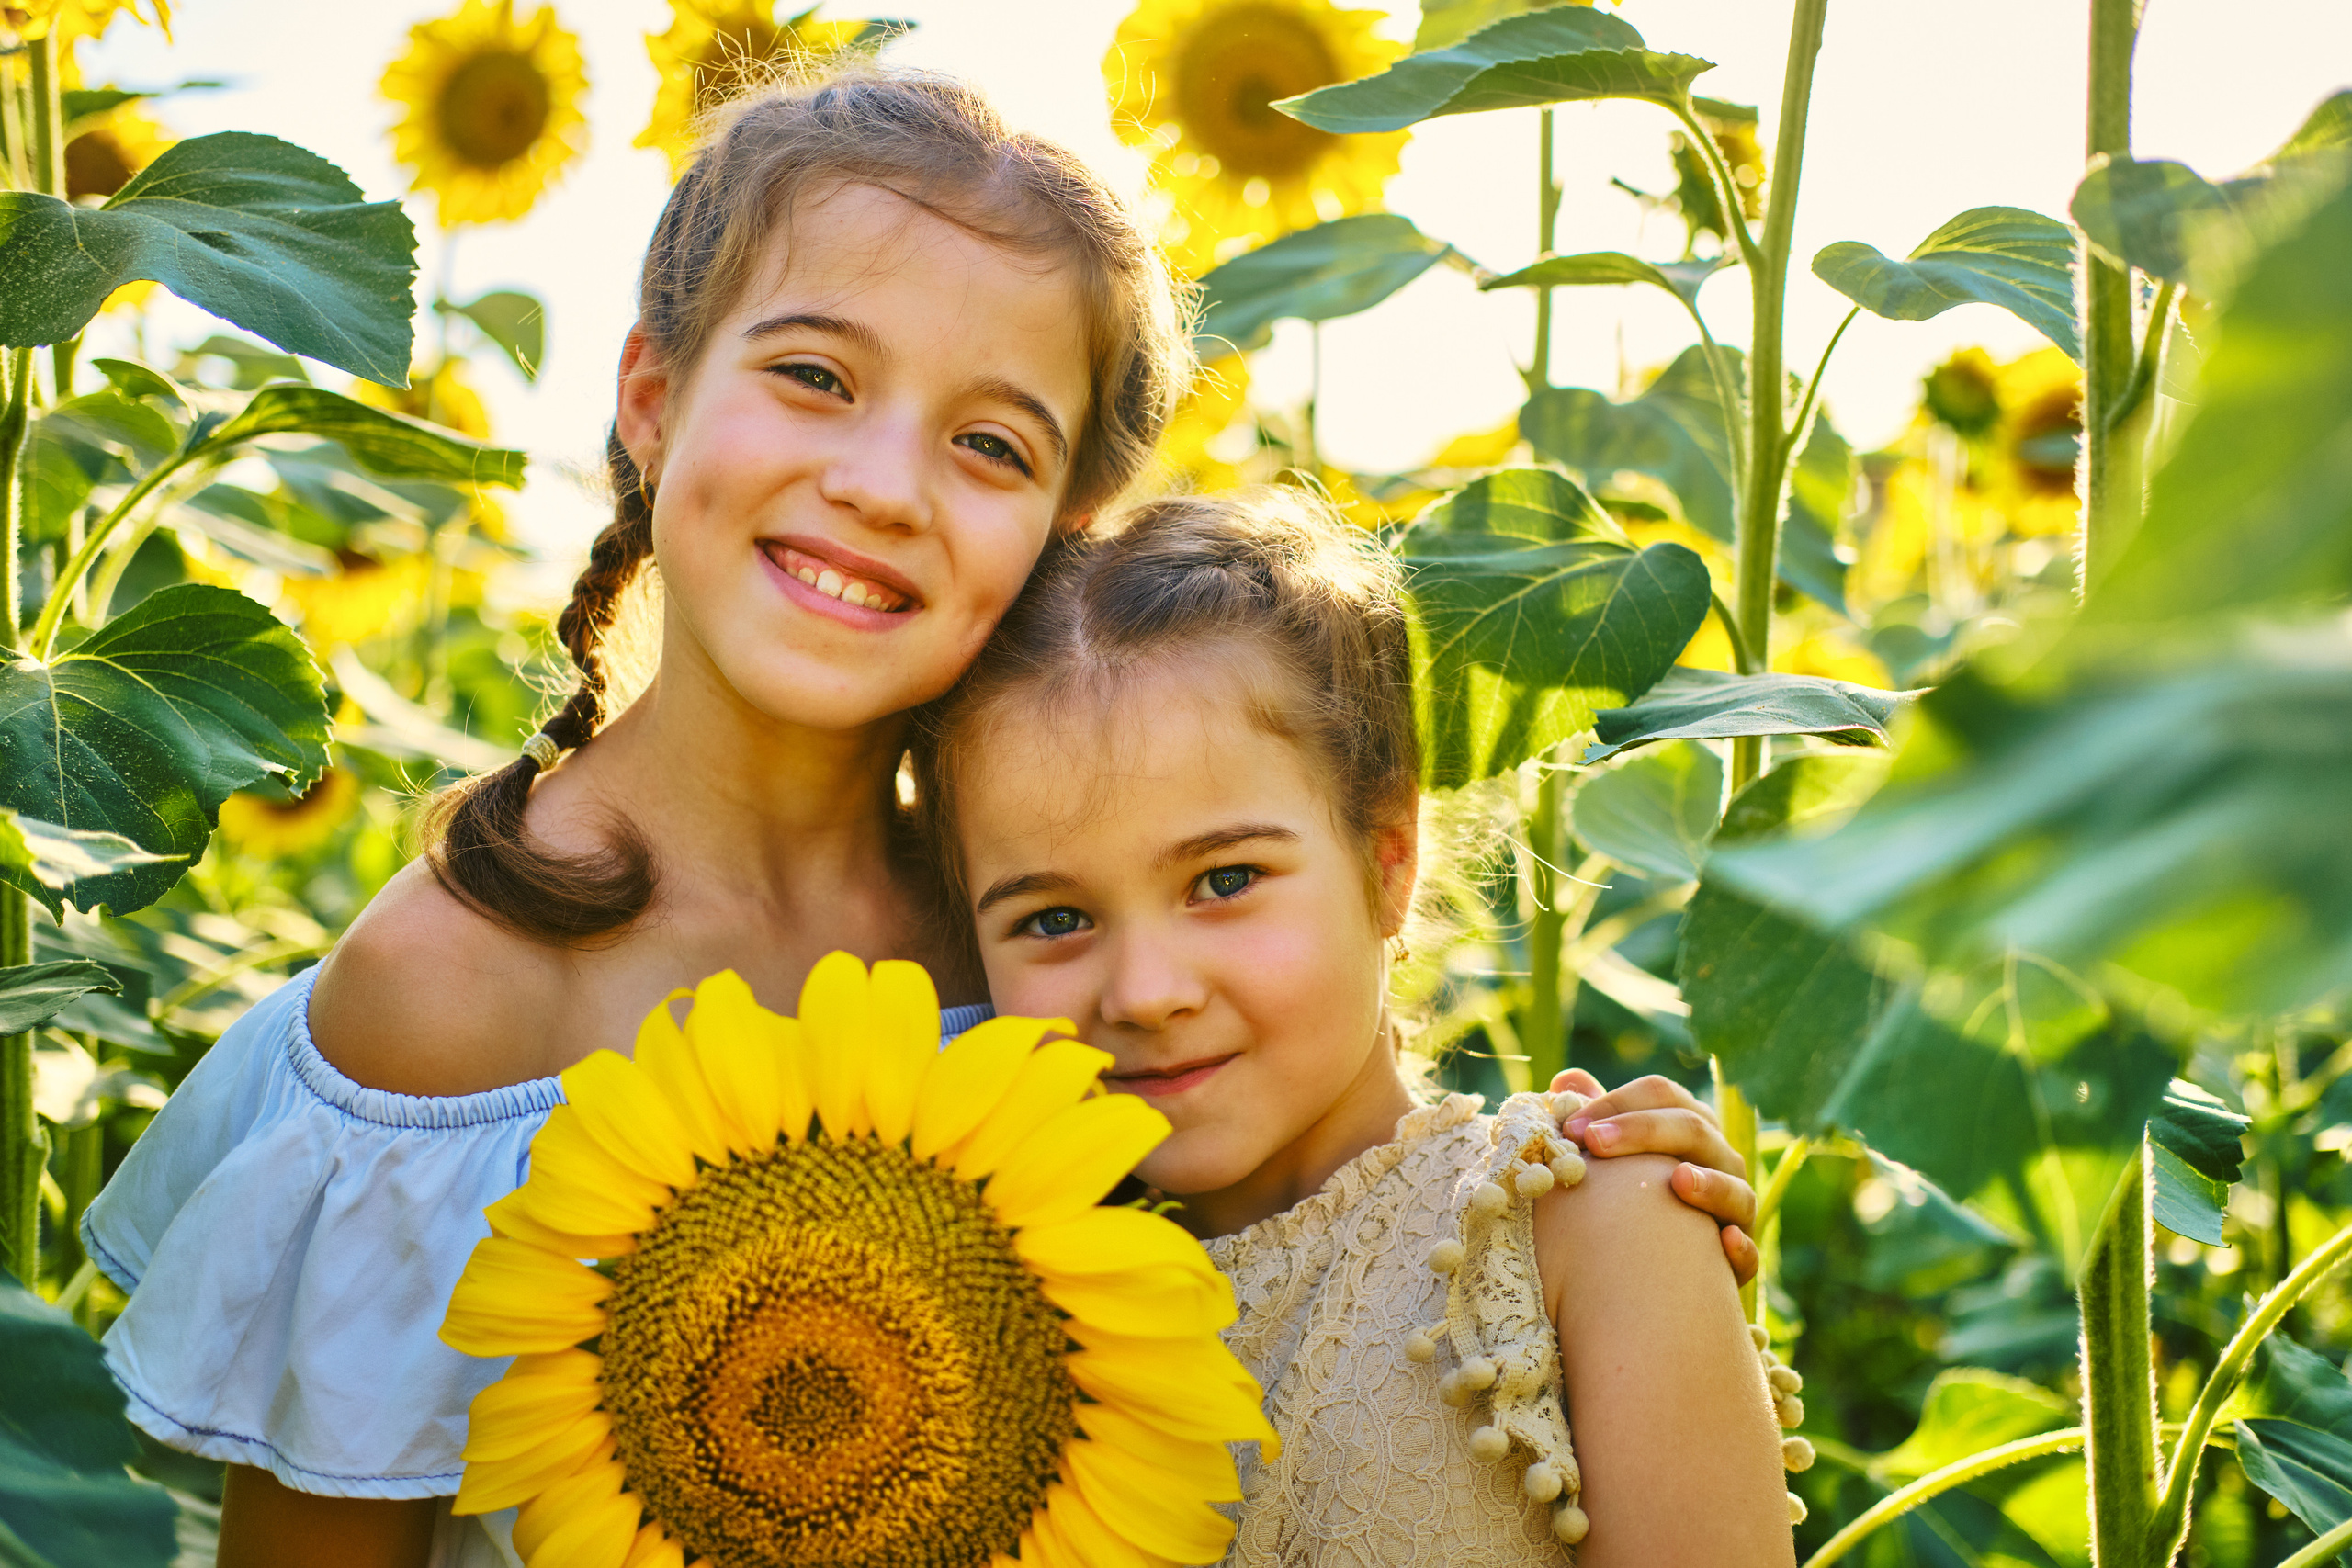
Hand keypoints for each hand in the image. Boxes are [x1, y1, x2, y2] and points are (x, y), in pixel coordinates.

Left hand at [1549, 1069, 1758, 1287]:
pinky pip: (1749, 1253)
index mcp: (1689, 1125)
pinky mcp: (1739, 1259)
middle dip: (1643, 1131)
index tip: (1573, 1128)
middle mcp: (1719, 1160)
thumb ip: (1595, 1119)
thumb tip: (1565, 1079)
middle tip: (1595, 1143)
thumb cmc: (1630, 1199)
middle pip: (1693, 1129)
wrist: (1654, 1272)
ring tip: (1678, 1180)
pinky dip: (1742, 1247)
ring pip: (1735, 1189)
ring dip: (1710, 1183)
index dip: (1618, 1103)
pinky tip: (1725, 1241)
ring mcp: (1736, 1208)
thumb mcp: (1613, 1156)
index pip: (1662, 1095)